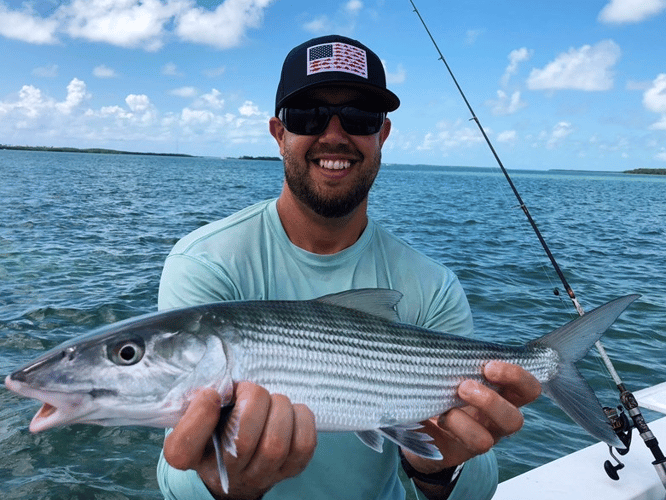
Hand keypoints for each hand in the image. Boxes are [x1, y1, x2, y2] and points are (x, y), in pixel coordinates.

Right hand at [163, 382, 316, 499]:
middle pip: (243, 441)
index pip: (183, 448)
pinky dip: (301, 418)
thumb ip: (199, 399)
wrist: (238, 468)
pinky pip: (304, 444)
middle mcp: (225, 473)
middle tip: (252, 391)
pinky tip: (290, 412)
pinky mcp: (290, 470)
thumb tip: (219, 382)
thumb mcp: (197, 414)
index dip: (199, 415)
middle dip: (254, 400)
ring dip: (280, 408)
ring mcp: (260, 475)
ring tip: (273, 400)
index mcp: (192, 456)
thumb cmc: (217, 430)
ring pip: (276, 444)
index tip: (212, 395)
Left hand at [403, 361, 541, 475]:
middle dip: (492, 400)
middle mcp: (497, 418)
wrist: (413, 421)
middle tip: (464, 386)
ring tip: (450, 403)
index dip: (516, 376)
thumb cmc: (435, 387)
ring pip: (499, 434)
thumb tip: (442, 345)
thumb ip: (454, 360)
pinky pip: (476, 442)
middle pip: (516, 418)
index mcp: (500, 393)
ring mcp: (484, 436)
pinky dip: (457, 427)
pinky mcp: (466, 450)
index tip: (489, 366)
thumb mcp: (446, 371)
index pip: (527, 387)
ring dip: (475, 415)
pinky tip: (438, 416)